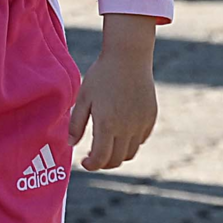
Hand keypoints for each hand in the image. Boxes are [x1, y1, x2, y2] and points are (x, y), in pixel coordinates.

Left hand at [73, 20, 158, 169]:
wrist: (129, 56)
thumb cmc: (102, 75)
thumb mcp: (83, 97)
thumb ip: (76, 123)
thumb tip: (71, 144)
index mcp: (107, 124)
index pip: (100, 159)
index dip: (91, 165)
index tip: (85, 162)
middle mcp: (126, 128)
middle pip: (116, 160)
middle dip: (103, 163)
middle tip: (95, 157)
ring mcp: (141, 123)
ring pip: (130, 152)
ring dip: (118, 154)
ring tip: (108, 145)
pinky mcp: (151, 117)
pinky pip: (141, 139)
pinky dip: (131, 142)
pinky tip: (121, 132)